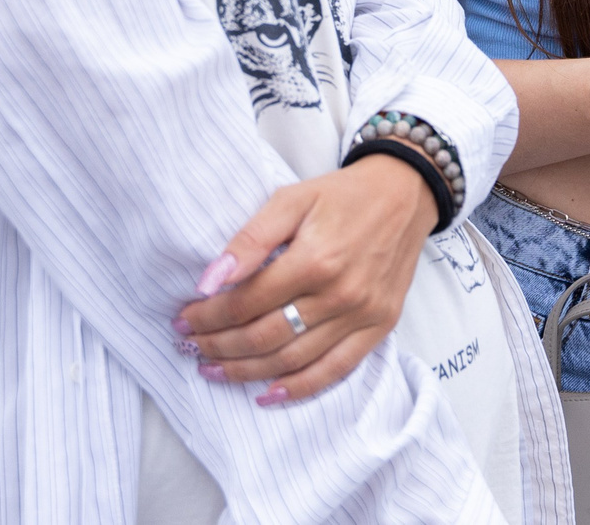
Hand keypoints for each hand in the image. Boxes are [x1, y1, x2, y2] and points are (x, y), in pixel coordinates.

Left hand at [174, 156, 434, 403]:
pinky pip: (335, 370)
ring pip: (292, 359)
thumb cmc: (343, 194)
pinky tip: (267, 395)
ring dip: (246, 371)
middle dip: (219, 346)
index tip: (183, 319)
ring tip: (213, 370)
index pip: (247, 302)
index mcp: (314, 259)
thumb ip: (250, 239)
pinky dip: (299, 389)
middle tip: (190, 346)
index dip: (209, 315)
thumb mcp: (292, 199)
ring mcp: (362, 315)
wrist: (406, 193)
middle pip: (265, 336)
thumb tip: (210, 280)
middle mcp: (339, 294)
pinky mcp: (379, 327)